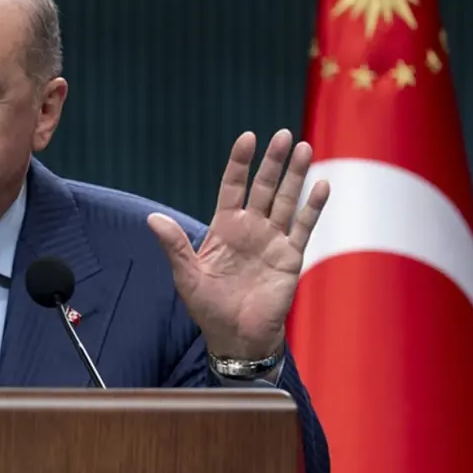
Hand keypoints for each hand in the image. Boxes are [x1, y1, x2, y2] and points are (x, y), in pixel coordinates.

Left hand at [147, 129, 329, 359]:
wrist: (236, 337)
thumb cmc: (209, 308)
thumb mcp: (186, 276)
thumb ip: (174, 245)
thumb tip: (151, 219)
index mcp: (224, 228)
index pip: (233, 187)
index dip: (240, 164)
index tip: (247, 138)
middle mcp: (251, 229)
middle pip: (264, 188)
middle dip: (274, 162)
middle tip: (284, 135)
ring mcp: (273, 241)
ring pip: (287, 201)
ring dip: (295, 176)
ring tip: (304, 148)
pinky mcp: (290, 257)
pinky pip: (303, 228)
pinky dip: (312, 207)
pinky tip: (320, 185)